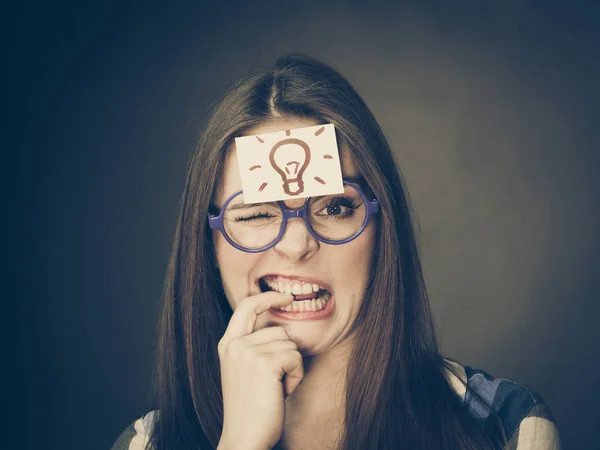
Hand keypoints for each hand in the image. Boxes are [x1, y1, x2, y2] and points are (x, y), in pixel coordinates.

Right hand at [217, 291, 303, 449]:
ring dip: (291, 367)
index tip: (287, 297)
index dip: (268, 297)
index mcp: (227, 344)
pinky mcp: (265, 363)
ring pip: (290, 344)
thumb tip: (280, 324)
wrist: (244, 437)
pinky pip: (295, 357)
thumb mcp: (244, 369)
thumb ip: (253, 345)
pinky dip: (296, 376)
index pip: (246, 306)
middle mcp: (234, 344)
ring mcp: (247, 352)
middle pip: (279, 329)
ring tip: (275, 388)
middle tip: (275, 380)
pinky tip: (281, 392)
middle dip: (286, 354)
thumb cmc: (251, 407)